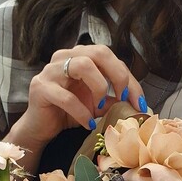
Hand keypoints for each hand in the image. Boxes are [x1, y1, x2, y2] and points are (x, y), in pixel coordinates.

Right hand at [5, 45, 144, 172]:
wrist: (41, 128)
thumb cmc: (70, 113)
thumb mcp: (97, 105)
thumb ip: (114, 99)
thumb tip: (141, 105)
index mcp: (81, 56)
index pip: (112, 59)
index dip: (129, 80)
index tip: (140, 103)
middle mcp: (66, 57)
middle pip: (99, 52)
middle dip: (118, 76)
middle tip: (124, 99)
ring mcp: (51, 70)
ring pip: (83, 66)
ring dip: (99, 89)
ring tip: (101, 109)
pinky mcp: (40, 88)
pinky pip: (66, 97)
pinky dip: (81, 112)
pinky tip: (88, 124)